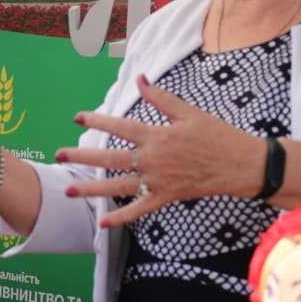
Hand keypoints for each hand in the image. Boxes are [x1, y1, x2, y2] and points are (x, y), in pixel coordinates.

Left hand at [55, 75, 259, 227]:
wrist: (241, 165)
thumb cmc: (217, 135)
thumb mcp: (189, 112)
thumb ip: (160, 98)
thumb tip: (140, 78)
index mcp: (157, 136)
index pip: (120, 127)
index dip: (98, 121)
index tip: (78, 117)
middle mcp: (153, 160)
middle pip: (110, 159)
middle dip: (82, 157)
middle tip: (59, 155)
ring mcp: (158, 182)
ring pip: (118, 187)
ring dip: (92, 190)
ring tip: (68, 191)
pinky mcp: (166, 198)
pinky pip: (139, 210)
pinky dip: (121, 218)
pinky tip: (102, 223)